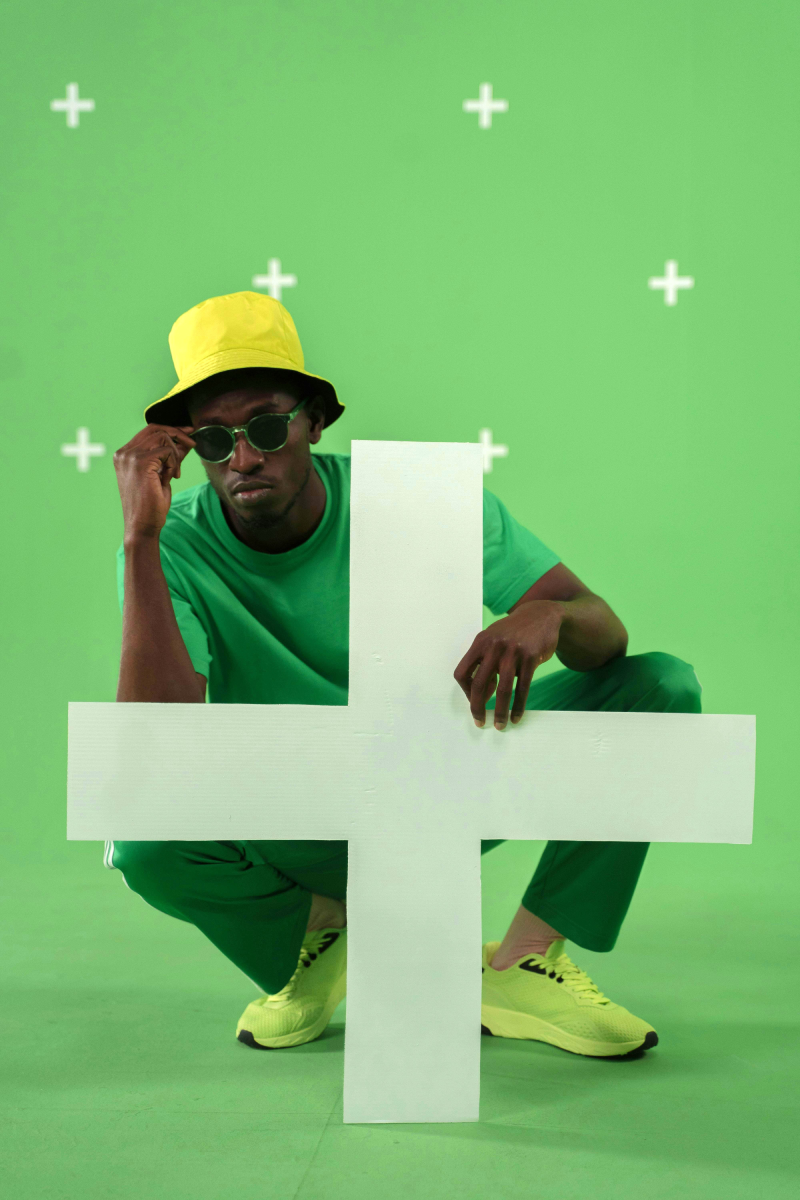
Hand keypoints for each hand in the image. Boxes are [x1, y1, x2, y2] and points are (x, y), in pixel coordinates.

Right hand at [113, 424, 195, 540]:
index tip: (188, 432)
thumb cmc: (151, 505)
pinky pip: (168, 451)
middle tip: (192, 444)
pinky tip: (171, 479)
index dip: (170, 429)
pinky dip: (175, 464)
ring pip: (163, 437)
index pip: (149, 431)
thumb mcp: (162, 474)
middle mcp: (124, 453)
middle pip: (155, 428)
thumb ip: (170, 457)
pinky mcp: (141, 462)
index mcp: (124, 455)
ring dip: (175, 455)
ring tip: (175, 474)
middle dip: (178, 433)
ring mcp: (130, 456)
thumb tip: (185, 442)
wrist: (142, 526)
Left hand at [454, 600, 563, 729]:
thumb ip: (485, 665)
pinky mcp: (531, 657)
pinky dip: (518, 706)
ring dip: (500, 711)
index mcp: (480, 642)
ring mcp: (513, 651)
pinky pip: (522, 688)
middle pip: (479, 683)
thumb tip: (480, 696)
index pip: (462, 672)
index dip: (464, 691)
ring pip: (503, 689)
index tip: (473, 701)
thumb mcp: (494, 641)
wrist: (541, 615)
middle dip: (477, 707)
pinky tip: (516, 716)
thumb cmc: (513, 633)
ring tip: (501, 725)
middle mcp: (494, 646)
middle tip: (480, 722)